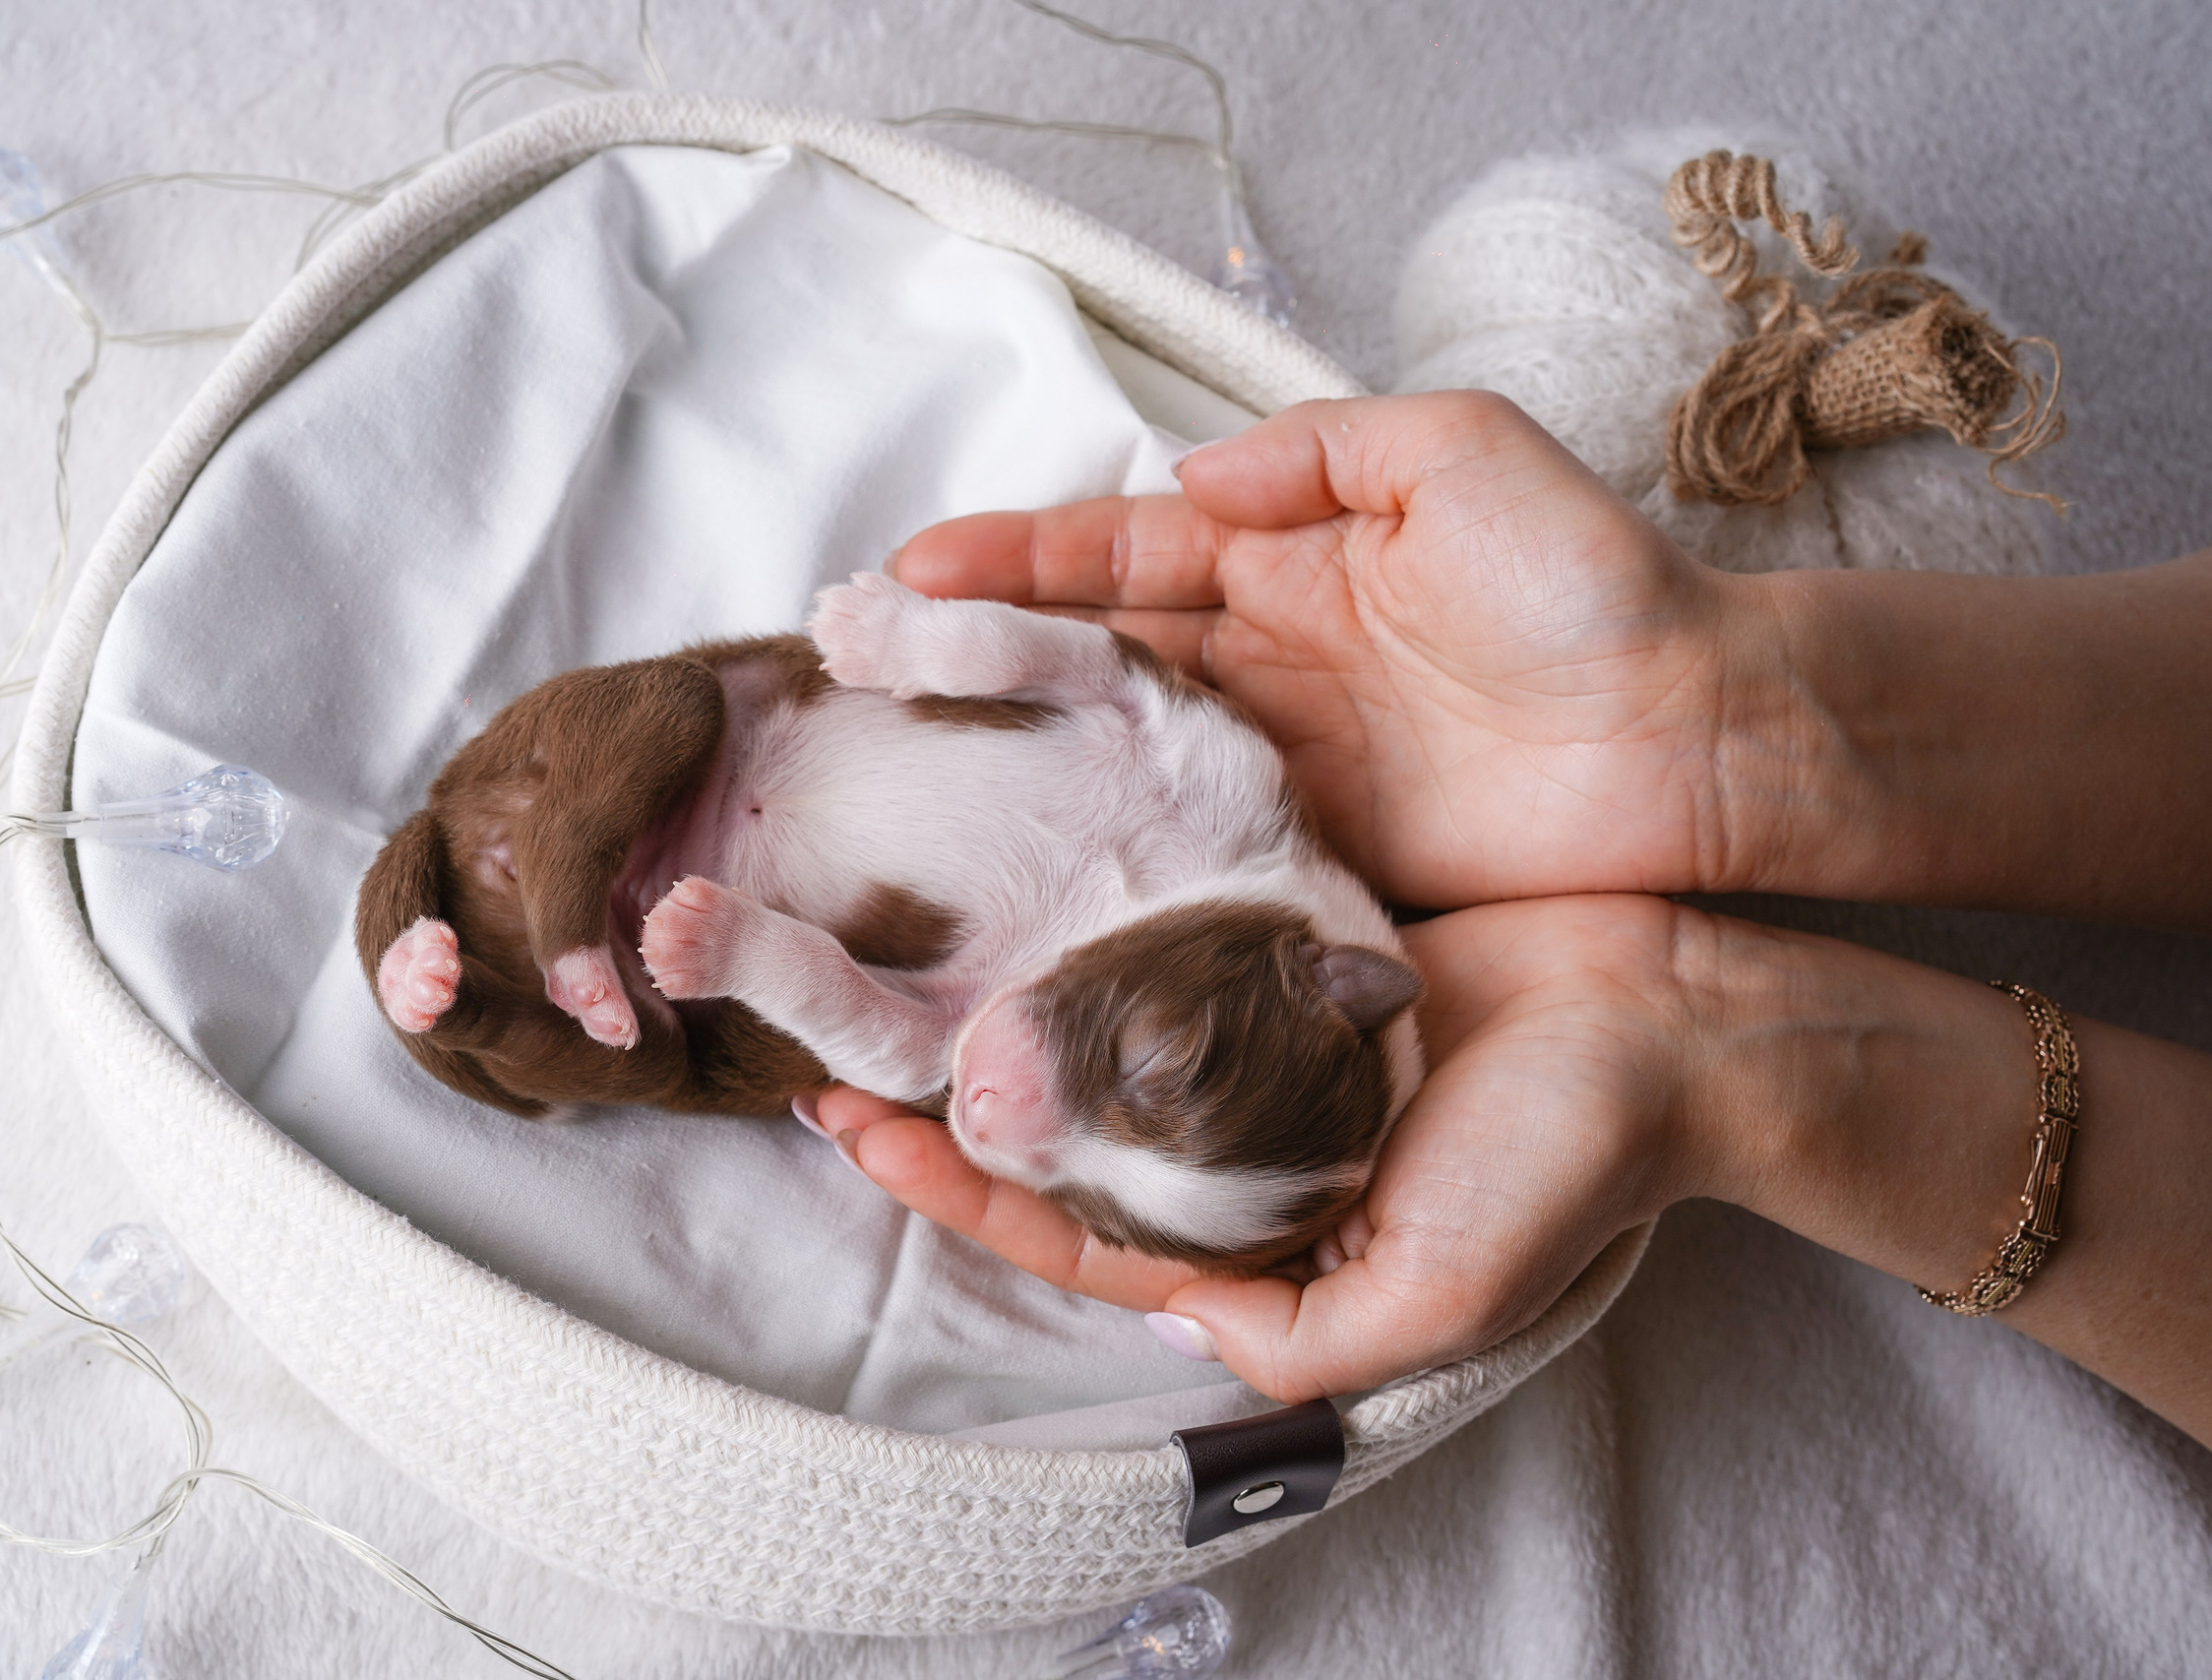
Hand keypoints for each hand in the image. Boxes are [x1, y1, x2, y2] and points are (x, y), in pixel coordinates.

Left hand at [812, 895, 1717, 1402]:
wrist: (1679, 1022)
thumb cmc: (1569, 1163)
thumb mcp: (1434, 1297)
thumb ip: (1295, 1338)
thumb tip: (1170, 1332)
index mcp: (1258, 1240)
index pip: (1069, 1227)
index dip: (956, 1185)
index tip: (851, 1125)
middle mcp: (1242, 1144)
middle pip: (1061, 1129)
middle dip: (947, 1095)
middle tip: (826, 1035)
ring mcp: (1261, 1039)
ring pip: (1098, 1027)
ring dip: (1000, 1001)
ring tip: (892, 951)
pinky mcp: (1293, 945)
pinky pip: (1171, 936)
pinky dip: (1095, 921)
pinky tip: (1022, 881)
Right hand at [889, 393, 1785, 907]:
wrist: (1700, 745)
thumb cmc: (1595, 587)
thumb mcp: (1470, 454)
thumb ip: (1329, 445)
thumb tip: (1194, 470)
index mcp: (1289, 557)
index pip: (1121, 552)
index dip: (1016, 560)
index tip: (911, 571)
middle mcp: (1265, 662)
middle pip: (1093, 657)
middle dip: (981, 659)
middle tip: (865, 675)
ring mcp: (1280, 767)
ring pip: (1119, 758)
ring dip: (1018, 763)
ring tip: (905, 777)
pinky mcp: (1307, 859)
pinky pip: (1188, 851)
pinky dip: (1108, 860)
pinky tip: (1030, 875)